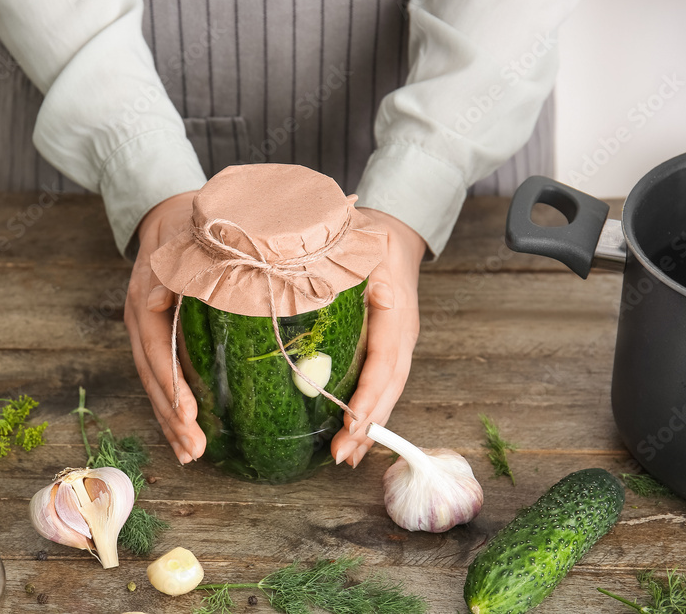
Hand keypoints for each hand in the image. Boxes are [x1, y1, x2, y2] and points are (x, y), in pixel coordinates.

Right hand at [124, 191, 205, 464]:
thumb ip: (175, 265)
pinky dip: (173, 405)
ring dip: (170, 421)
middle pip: (152, 376)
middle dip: (171, 416)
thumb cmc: (187, 220)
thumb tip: (161, 299)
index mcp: (145, 297)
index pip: (155, 349)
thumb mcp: (184, 234)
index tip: (187, 416)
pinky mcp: (158, 334)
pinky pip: (162, 375)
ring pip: (154, 382)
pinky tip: (185, 433)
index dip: (170, 384)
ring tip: (190, 454)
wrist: (170, 210)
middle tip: (194, 451)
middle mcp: (140, 318)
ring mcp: (146, 329)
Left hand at [329, 208, 425, 467]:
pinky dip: (368, 411)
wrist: (398, 230)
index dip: (370, 393)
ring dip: (369, 426)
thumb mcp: (352, 240)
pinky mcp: (387, 348)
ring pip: (388, 391)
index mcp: (394, 308)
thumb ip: (327, 262)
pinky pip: (380, 384)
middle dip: (368, 424)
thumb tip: (283, 278)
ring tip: (346, 456)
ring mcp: (398, 342)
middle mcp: (401, 331)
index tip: (352, 421)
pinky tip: (351, 434)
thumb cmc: (369, 234)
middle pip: (390, 385)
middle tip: (341, 454)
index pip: (385, 358)